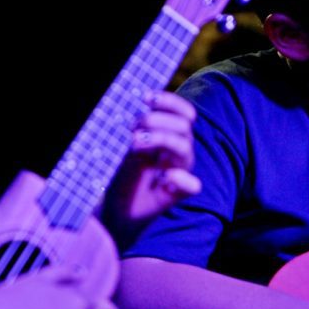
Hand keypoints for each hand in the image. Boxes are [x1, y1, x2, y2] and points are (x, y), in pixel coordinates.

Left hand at [106, 91, 200, 223]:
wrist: (115, 210)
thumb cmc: (120, 175)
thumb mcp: (124, 148)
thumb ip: (134, 132)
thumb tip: (135, 114)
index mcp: (168, 136)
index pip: (182, 113)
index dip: (170, 102)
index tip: (148, 98)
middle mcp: (176, 152)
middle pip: (183, 127)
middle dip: (160, 121)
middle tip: (136, 125)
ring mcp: (178, 171)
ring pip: (185, 149)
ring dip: (163, 139)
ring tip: (136, 142)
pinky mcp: (176, 194)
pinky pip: (193, 186)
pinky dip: (183, 179)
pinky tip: (167, 177)